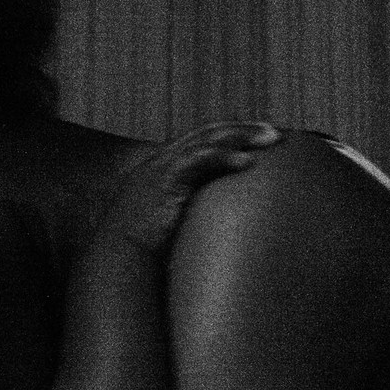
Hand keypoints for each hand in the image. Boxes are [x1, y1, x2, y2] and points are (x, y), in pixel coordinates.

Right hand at [103, 121, 280, 253]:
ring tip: (270, 139)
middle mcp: (159, 162)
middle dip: (243, 130)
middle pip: (207, 133)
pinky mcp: (165, 180)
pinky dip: (224, 158)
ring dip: (242, 136)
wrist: (116, 259)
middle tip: (273, 133)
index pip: (197, 142)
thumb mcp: (161, 228)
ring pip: (207, 140)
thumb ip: (182, 218)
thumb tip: (207, 230)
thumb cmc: (137, 252)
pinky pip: (199, 160)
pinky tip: (246, 163)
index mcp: (158, 170)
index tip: (253, 142)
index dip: (227, 138)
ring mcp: (161, 169)